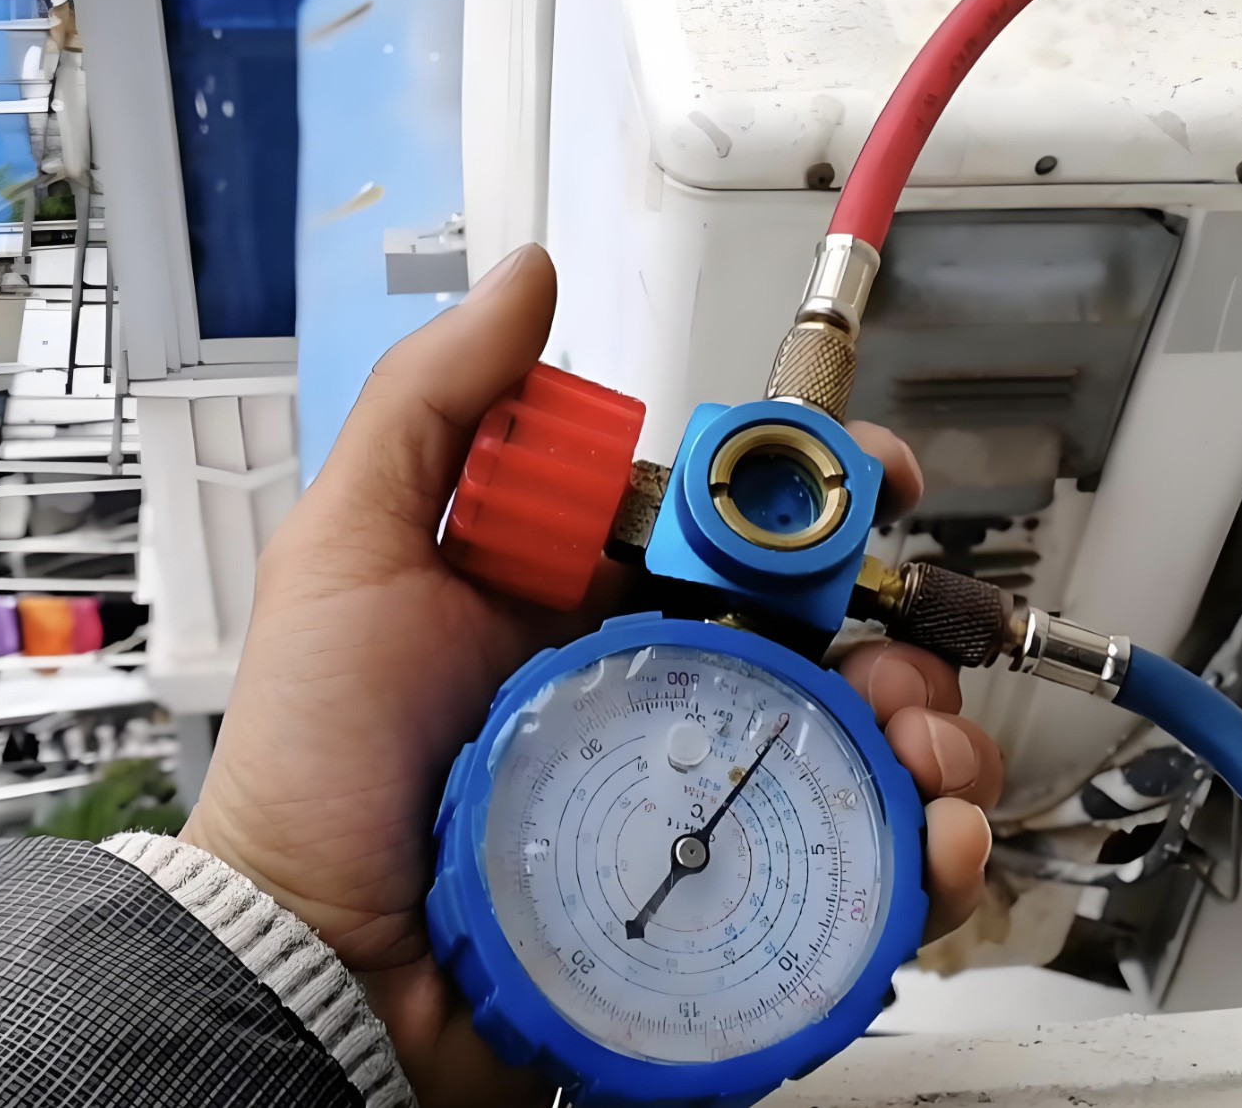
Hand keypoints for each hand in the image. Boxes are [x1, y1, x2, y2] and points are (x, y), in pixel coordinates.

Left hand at [180, 245, 1003, 1107]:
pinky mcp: (719, 907)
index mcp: (596, 604)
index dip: (820, 502)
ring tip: (918, 768)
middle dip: (897, 639)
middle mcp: (660, 693)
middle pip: (826, 643)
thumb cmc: (319, 766)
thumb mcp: (349, 554)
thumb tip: (524, 281)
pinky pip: (846, 882)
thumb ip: (435, 408)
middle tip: (898, 669)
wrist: (316, 961)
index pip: (736, 532)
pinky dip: (917, 865)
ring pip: (857, 754)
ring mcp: (696, 803)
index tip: (881, 485)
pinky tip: (922, 857)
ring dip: (925, 748)